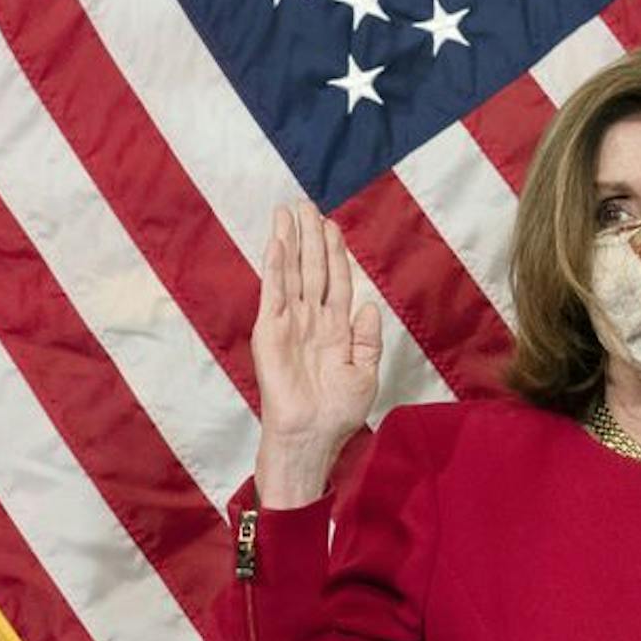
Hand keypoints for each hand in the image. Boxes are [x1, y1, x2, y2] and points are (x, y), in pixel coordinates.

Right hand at [252, 202, 381, 506]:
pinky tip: (277, 242)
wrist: (313, 436)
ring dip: (290, 241)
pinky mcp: (270, 332)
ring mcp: (289, 324)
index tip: (333, 224)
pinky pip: (273, 293)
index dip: (334, 253)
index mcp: (334, 329)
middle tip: (307, 204)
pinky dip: (275, 266)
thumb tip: (369, 305)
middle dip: (311, 236)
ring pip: (291, 273)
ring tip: (289, 211)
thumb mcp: (365, 373)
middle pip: (311, 269)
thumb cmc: (338, 412)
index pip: (334, 281)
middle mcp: (310, 321)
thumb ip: (368, 339)